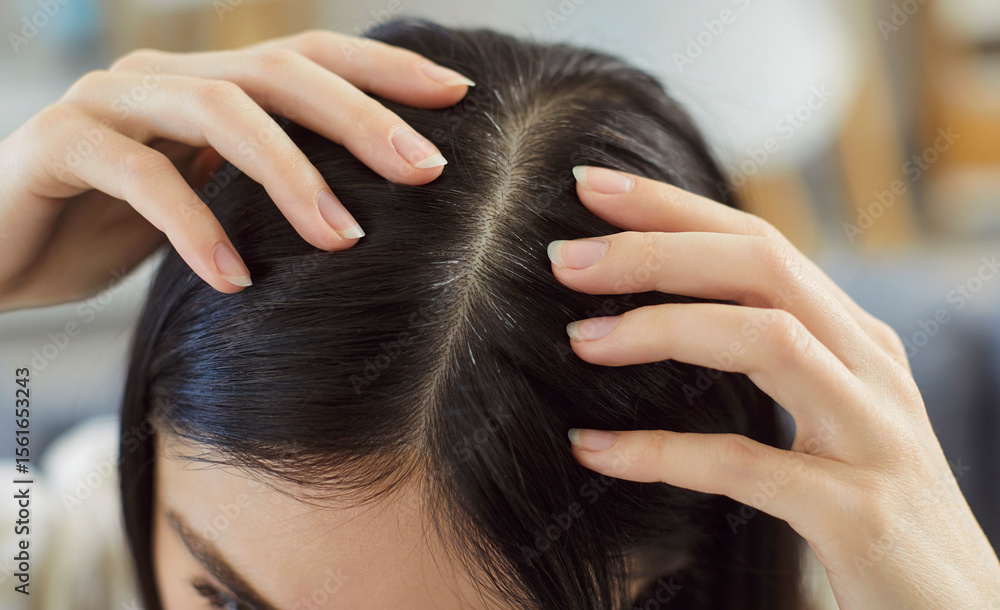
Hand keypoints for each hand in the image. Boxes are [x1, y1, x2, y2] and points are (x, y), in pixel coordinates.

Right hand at [0, 30, 472, 310]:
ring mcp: (110, 104)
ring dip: (291, 175)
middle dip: (361, 117)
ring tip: (345, 238)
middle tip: (427, 170)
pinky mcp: (60, 146)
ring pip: (218, 112)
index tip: (460, 94)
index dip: (384, 70)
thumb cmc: (114, 226)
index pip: (309, 59)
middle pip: (278, 73)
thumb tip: (367, 206)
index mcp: (208, 84)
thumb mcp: (207, 199)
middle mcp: (166, 77)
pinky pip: (138, 177)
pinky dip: (195, 227)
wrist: (0, 245)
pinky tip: (236, 281)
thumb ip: (264, 183)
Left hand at [551, 166, 999, 608]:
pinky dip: (660, 452)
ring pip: (765, 339)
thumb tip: (661, 312)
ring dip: (662, 328)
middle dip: (656, 250)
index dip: (673, 207)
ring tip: (579, 339)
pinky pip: (745, 463)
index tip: (591, 186)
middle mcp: (870, 368)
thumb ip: (768, 356)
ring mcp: (873, 435)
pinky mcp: (859, 511)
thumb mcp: (826, 412)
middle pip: (761, 266)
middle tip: (564, 258)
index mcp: (854, 338)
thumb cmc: (868, 504)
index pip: (759, 242)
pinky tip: (594, 450)